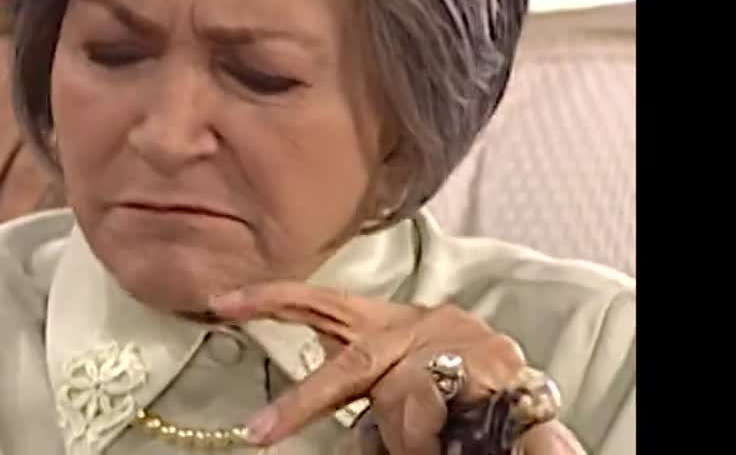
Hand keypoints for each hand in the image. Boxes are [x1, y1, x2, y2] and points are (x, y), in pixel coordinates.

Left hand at [209, 283, 577, 454]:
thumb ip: (347, 384)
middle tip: (261, 431)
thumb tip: (297, 410)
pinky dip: (436, 435)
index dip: (269, 298)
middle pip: (351, 366)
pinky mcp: (492, 365)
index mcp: (379, 321)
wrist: (517, 388)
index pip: (317, 300)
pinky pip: (447, 414)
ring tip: (420, 439)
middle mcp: (412, 323)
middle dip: (303, 404)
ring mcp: (452, 342)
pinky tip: (447, 435)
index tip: (220, 303)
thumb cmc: (441, 377)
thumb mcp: (385, 378)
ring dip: (406, 433)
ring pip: (404, 399)